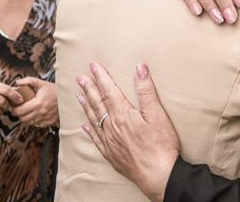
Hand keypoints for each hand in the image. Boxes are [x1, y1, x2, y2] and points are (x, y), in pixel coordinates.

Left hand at [10, 77, 58, 127]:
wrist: (67, 97)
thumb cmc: (54, 90)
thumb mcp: (41, 83)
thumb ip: (29, 81)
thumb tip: (18, 82)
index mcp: (37, 103)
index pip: (19, 111)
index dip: (14, 109)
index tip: (15, 106)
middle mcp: (41, 112)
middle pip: (22, 118)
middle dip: (19, 114)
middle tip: (20, 108)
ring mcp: (45, 118)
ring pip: (29, 122)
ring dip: (27, 117)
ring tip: (28, 111)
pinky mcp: (49, 122)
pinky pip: (37, 124)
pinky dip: (34, 120)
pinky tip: (36, 114)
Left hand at [76, 62, 179, 201]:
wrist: (158, 175)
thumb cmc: (161, 144)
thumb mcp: (157, 114)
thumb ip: (146, 90)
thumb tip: (139, 68)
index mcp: (123, 114)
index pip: (108, 90)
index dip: (101, 77)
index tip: (93, 65)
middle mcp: (112, 126)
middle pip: (98, 103)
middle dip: (89, 88)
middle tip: (80, 77)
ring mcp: (110, 141)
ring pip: (94, 119)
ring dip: (86, 105)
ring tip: (79, 95)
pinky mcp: (112, 154)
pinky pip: (96, 139)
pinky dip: (89, 130)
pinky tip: (84, 125)